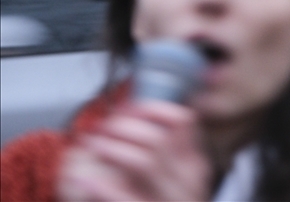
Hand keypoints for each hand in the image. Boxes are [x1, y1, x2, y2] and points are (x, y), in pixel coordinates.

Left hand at [58, 101, 209, 201]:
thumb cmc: (157, 200)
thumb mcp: (170, 176)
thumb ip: (157, 149)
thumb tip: (126, 109)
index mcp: (193, 163)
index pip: (181, 120)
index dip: (151, 109)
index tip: (126, 109)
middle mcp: (188, 180)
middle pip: (159, 138)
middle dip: (125, 126)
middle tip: (103, 127)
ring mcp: (170, 200)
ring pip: (144, 162)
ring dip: (113, 148)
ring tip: (94, 146)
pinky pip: (126, 197)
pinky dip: (102, 186)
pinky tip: (83, 179)